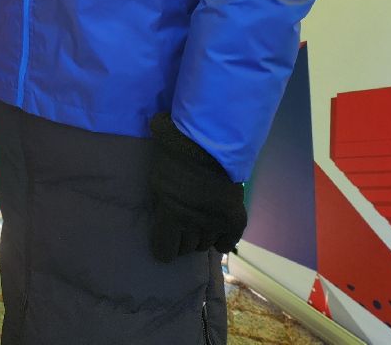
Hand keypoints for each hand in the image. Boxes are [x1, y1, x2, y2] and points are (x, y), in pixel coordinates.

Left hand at [147, 113, 246, 261]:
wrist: (210, 140)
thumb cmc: (174, 153)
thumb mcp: (156, 178)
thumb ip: (159, 201)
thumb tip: (156, 210)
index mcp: (170, 213)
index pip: (165, 251)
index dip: (163, 247)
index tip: (164, 240)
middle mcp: (194, 224)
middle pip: (185, 249)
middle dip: (181, 240)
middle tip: (180, 227)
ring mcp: (216, 222)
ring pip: (205, 245)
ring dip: (200, 236)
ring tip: (197, 224)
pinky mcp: (235, 219)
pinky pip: (226, 243)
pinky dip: (221, 240)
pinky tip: (216, 233)